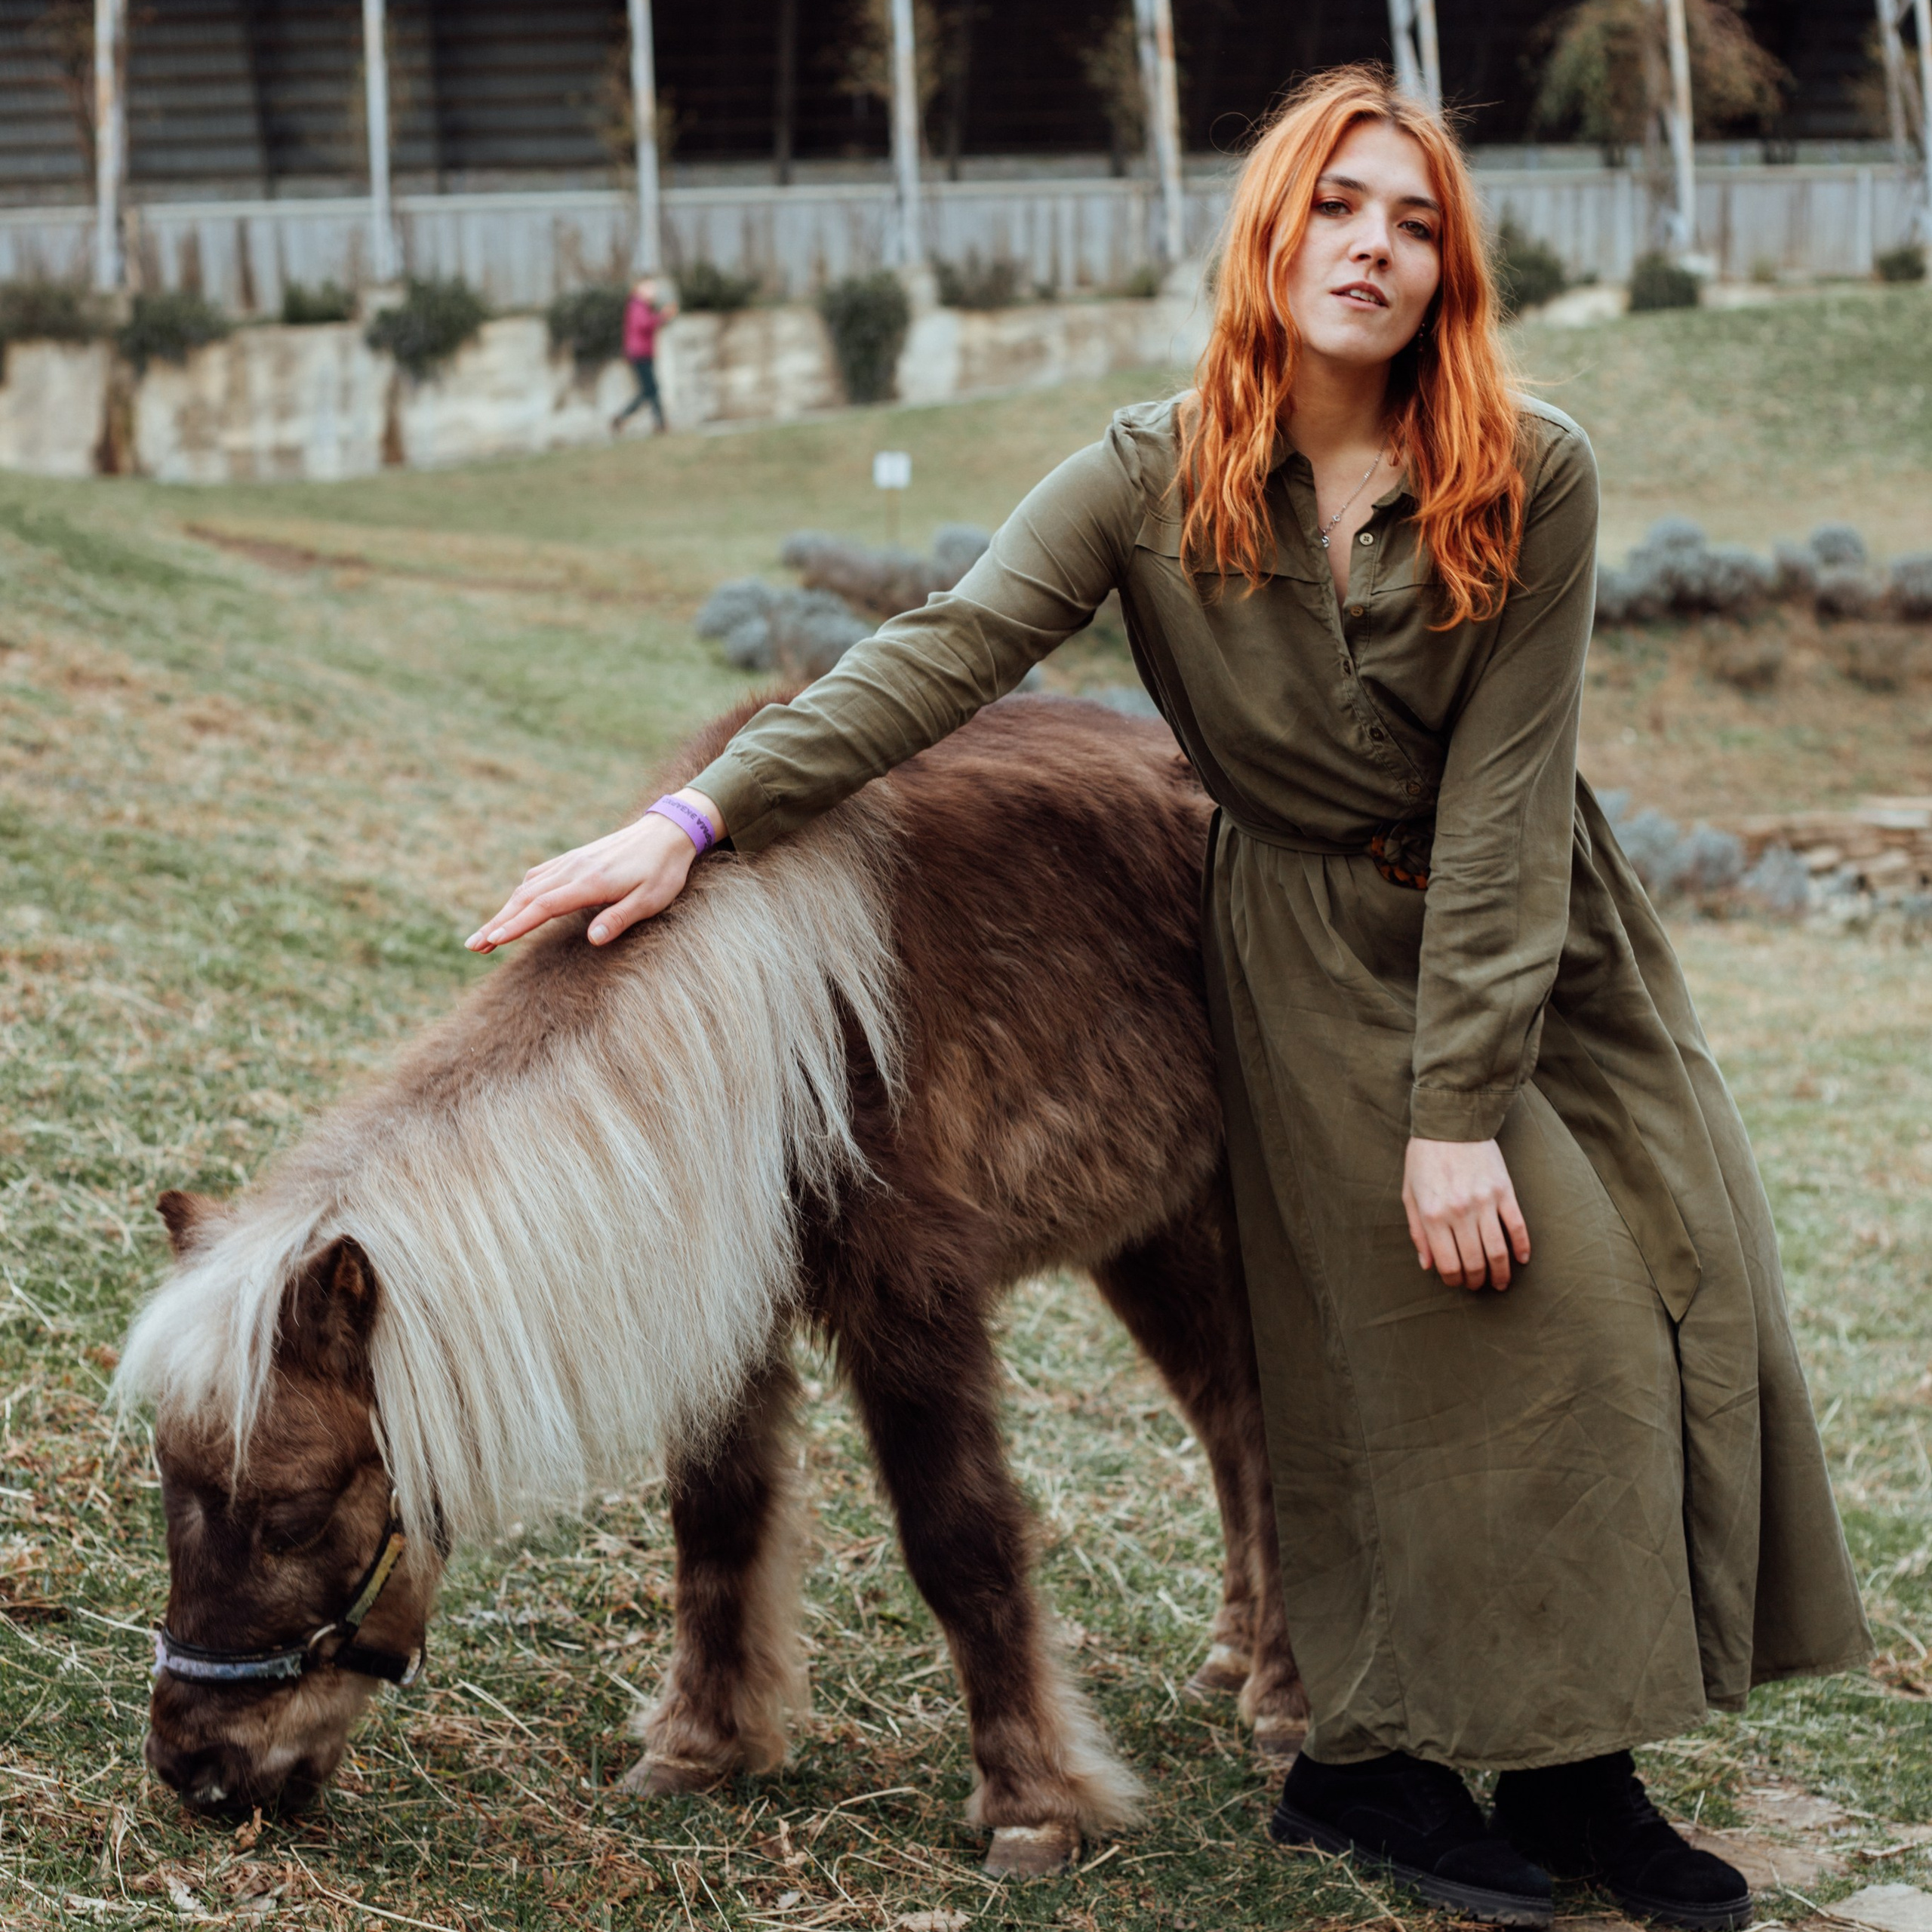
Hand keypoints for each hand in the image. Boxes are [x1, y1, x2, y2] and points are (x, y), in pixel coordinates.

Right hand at [466, 788, 722, 953]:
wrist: (668, 832)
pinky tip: (516, 903)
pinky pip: (540, 876)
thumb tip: (593, 940)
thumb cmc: (663, 871)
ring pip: (528, 887)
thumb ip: (620, 918)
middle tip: (473, 946)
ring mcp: (571, 862)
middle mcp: (574, 870)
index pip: (543, 906)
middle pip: (525, 898)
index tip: (492, 941)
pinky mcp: (575, 859)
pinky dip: (522, 892)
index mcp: (590, 882)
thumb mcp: (651, 900)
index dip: (516, 925)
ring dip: (505, 910)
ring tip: (486, 935)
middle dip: (497, 923)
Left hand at [1401, 1136, 1530, 1290]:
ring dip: (1501, 1273)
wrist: (1450, 1122)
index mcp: (1432, 1215)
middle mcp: (1458, 1212)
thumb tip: (1427, 1265)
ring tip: (1501, 1283)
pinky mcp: (1504, 1191)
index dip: (1454, 1279)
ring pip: (1498, 1251)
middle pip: (1474, 1262)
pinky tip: (1521, 1260)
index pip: (1447, 1263)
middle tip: (1479, 1286)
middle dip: (1477, 1281)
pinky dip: (1522, 1247)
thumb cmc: (1424, 1159)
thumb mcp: (1409, 1194)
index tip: (1457, 1282)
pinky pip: (1517, 1226)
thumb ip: (1417, 1232)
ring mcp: (1484, 1202)